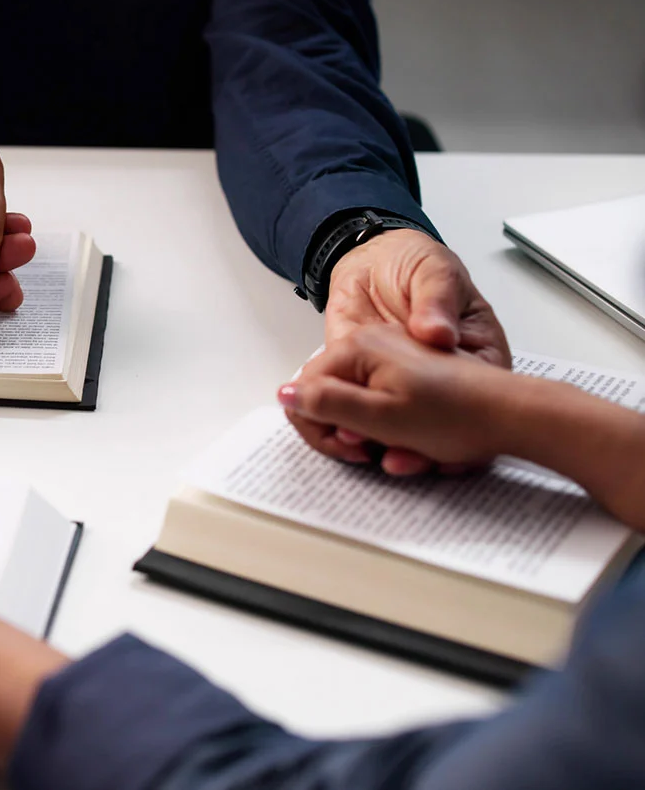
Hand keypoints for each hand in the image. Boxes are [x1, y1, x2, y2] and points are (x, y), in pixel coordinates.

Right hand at [279, 324, 523, 472]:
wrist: (514, 411)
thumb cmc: (454, 411)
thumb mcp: (380, 415)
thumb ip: (326, 402)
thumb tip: (286, 395)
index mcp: (357, 348)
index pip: (305, 388)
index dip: (318, 425)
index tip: (348, 448)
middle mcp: (372, 346)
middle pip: (329, 395)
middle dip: (345, 431)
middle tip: (372, 453)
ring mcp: (392, 358)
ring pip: (357, 403)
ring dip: (371, 435)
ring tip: (401, 452)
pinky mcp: (410, 373)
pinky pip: (382, 404)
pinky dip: (391, 428)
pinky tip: (414, 446)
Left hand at [301, 228, 511, 472]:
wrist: (377, 258)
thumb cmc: (418, 265)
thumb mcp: (437, 274)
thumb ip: (436, 302)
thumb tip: (437, 333)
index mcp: (468, 359)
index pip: (472, 402)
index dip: (455, 424)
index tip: (434, 436)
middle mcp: (430, 380)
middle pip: (430, 426)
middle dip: (411, 448)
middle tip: (394, 457)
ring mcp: (391, 383)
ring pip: (389, 427)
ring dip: (376, 444)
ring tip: (360, 448)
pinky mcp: (358, 380)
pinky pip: (349, 410)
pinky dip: (341, 426)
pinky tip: (336, 435)